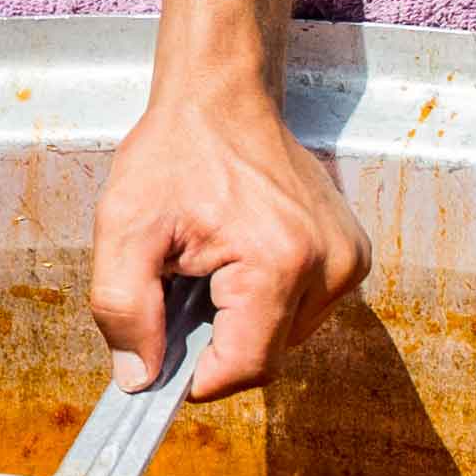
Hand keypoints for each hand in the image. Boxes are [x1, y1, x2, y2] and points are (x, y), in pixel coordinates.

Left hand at [90, 75, 366, 406]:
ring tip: (213, 265)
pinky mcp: (352, 253)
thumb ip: (123, 309)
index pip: (245, 369)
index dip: (196, 376)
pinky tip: (243, 257)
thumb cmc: (175, 153)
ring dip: (243, 319)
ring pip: (285, 337)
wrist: (222, 97)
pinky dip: (268, 299)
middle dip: (216, 338)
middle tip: (183, 284)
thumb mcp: (123, 227)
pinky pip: (303, 309)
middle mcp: (329, 266)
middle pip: (265, 356)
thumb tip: (139, 378)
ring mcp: (347, 259)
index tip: (165, 352)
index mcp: (278, 263)